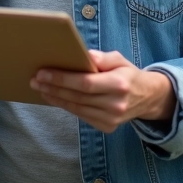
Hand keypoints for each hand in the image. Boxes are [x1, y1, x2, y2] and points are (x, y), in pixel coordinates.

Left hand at [30, 49, 176, 133]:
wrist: (147, 98)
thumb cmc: (128, 74)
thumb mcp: (120, 60)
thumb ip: (103, 58)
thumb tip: (84, 55)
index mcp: (119, 85)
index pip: (85, 83)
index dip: (62, 79)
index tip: (43, 73)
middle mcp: (115, 104)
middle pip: (77, 97)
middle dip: (53, 88)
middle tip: (34, 79)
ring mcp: (111, 119)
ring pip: (76, 108)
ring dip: (55, 98)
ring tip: (39, 88)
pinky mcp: (107, 127)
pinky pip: (81, 115)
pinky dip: (66, 106)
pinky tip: (53, 97)